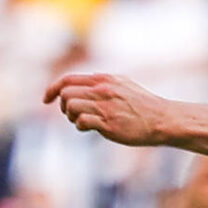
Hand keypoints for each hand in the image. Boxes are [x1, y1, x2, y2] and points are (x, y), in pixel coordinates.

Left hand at [48, 72, 172, 146]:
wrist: (161, 119)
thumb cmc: (142, 105)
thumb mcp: (122, 84)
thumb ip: (102, 83)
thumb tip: (81, 86)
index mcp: (104, 79)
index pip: (67, 79)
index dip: (52, 89)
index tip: (45, 100)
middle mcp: (102, 89)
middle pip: (65, 94)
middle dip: (64, 106)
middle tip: (73, 115)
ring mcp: (104, 105)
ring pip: (71, 107)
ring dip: (71, 117)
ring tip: (84, 122)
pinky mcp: (108, 123)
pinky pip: (80, 122)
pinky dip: (80, 126)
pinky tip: (90, 128)